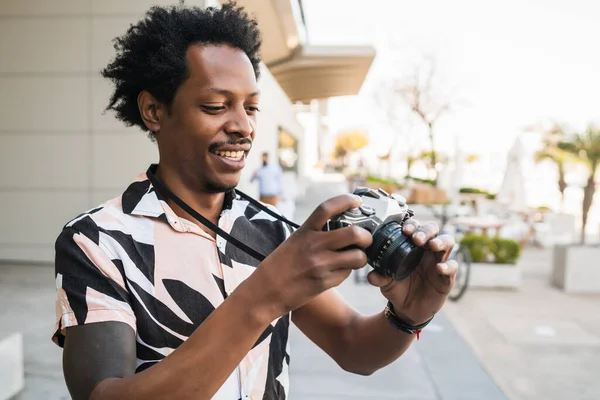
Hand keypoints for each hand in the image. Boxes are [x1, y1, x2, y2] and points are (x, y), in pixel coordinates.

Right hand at [249, 194, 372, 317]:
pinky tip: (338, 271)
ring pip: (357, 257)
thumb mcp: (294, 241)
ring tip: (355, 257)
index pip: (328, 208)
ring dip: (361, 257)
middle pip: (353, 233)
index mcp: (304, 231)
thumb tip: (341, 226)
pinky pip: (347, 274)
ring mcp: (320, 265)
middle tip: (365, 238)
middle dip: (366, 236)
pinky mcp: (324, 283)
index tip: (357, 201)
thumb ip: (315, 233)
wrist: (264, 292)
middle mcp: (313, 246)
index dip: (346, 200)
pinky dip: (347, 271)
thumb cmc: (279, 265)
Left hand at [367, 220, 456, 325]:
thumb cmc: (398, 289)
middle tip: (417, 238)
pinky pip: (453, 267)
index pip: (416, 228)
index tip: (405, 230)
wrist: (408, 310)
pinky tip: (440, 268)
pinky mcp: (447, 277)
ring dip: (441, 241)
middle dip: (426, 231)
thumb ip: (379, 277)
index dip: (412, 225)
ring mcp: (439, 262)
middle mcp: (427, 251)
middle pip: (434, 230)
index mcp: (412, 247)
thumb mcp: (386, 283)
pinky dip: (448, 266)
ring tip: (433, 245)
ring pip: (448, 243)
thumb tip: (371, 276)